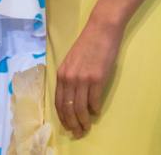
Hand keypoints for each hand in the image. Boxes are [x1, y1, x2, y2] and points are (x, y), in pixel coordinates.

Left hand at [53, 16, 122, 136]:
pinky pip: (94, 100)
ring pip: (79, 108)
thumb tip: (72, 96)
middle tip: (78, 132)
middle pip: (67, 108)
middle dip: (72, 123)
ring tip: (87, 127)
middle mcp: (69, 78)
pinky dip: (94, 109)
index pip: (58, 102)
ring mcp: (83, 79)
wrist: (102, 29)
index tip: (67, 125)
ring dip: (83, 121)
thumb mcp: (72, 60)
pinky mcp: (97, 78)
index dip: (63, 117)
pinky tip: (96, 112)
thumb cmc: (88, 43)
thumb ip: (69, 77)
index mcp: (61, 74)